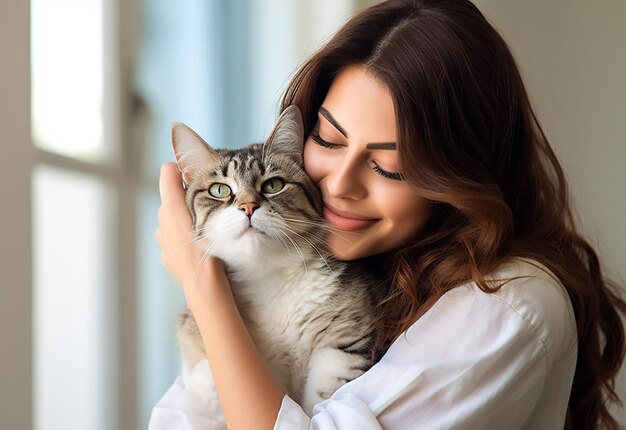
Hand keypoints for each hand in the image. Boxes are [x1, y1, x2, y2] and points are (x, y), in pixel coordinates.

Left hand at [155, 163, 228, 309]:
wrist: (205, 285)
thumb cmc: (211, 249)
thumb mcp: (210, 211)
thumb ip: (195, 189)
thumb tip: (188, 173)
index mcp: (170, 206)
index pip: (169, 171)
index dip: (184, 170)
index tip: (200, 177)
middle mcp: (161, 220)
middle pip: (173, 196)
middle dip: (189, 198)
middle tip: (213, 209)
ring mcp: (162, 239)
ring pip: (174, 219)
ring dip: (188, 220)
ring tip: (209, 233)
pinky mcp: (166, 256)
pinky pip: (175, 239)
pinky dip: (186, 239)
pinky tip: (200, 249)